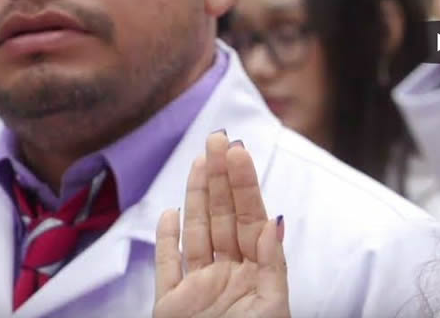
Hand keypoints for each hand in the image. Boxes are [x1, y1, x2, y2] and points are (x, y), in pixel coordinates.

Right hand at [154, 132, 289, 317]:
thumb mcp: (271, 306)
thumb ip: (270, 264)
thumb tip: (273, 221)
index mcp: (257, 273)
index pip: (250, 217)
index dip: (243, 184)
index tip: (236, 151)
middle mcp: (229, 274)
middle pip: (224, 217)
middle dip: (220, 178)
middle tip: (216, 138)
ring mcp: (199, 288)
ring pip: (197, 232)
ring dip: (196, 197)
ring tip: (198, 162)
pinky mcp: (172, 305)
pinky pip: (169, 266)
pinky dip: (167, 240)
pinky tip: (168, 214)